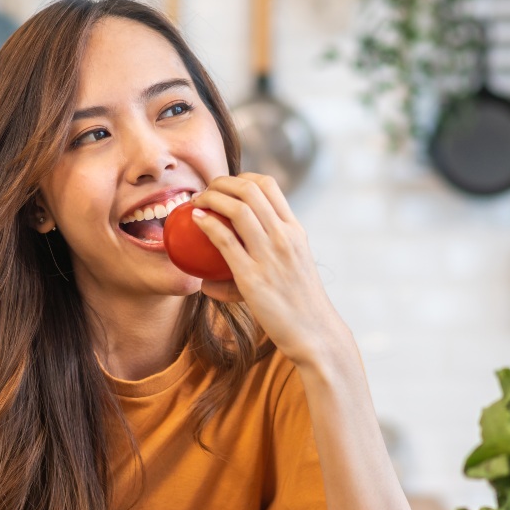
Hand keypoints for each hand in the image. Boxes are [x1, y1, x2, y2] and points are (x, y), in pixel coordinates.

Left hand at [191, 174, 347, 369]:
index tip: (226, 186)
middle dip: (221, 182)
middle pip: (249, 189)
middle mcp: (285, 236)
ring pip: (237, 208)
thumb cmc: (300, 304)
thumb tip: (232, 258)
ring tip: (197, 202)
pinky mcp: (253, 277)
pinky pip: (225, 240)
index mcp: (295, 230)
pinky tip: (195, 220)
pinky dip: (207, 224)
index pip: (269, 185)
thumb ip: (268, 254)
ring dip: (211, 197)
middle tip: (205, 191)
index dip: (242, 178)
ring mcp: (270, 255)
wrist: (314, 332)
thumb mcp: (293, 267)